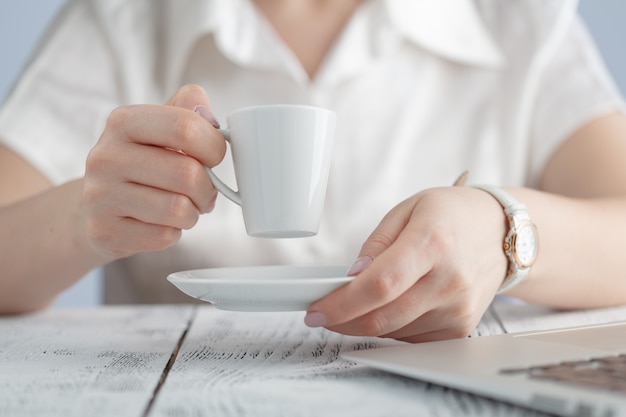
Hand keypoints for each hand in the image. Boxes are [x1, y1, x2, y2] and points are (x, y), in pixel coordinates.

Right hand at [82, 84, 225, 259]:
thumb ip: (186, 110)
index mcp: (123, 122)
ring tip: (183, 206)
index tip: (214, 156)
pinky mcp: (104, 231)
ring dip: (193, 213)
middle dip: (208, 188)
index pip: (186, 128)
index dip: (214, 146)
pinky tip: (161, 223)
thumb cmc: (141, 165)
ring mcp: (101, 195)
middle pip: (187, 174)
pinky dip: (174, 232)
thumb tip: (208, 113)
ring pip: (178, 209)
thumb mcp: (158, 129)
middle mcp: (106, 156)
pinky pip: (164, 236)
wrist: (96, 208)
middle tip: (203, 191)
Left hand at [305, 186, 508, 342]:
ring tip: (355, 304)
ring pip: (394, 332)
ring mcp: (458, 307)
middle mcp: (449, 279)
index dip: (342, 303)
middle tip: (324, 313)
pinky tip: (387, 308)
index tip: (316, 310)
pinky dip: (390, 328)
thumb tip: (352, 278)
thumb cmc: (453, 215)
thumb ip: (376, 243)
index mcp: (432, 242)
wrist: (501, 233)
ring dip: (364, 324)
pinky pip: (412, 338)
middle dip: (343, 321)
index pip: (380, 284)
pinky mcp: (461, 326)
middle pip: (383, 317)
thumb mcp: (408, 209)